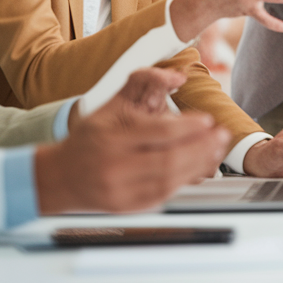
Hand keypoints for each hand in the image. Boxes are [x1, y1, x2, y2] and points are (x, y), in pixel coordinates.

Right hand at [35, 75, 229, 214]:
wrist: (60, 177)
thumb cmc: (91, 137)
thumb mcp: (111, 103)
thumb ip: (143, 82)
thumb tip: (177, 75)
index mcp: (111, 137)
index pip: (158, 132)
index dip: (188, 127)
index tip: (208, 120)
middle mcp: (115, 165)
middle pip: (169, 160)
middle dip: (202, 147)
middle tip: (221, 135)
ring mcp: (121, 190)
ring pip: (169, 180)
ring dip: (199, 164)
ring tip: (215, 149)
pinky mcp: (128, 206)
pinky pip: (163, 194)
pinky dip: (185, 180)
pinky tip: (198, 167)